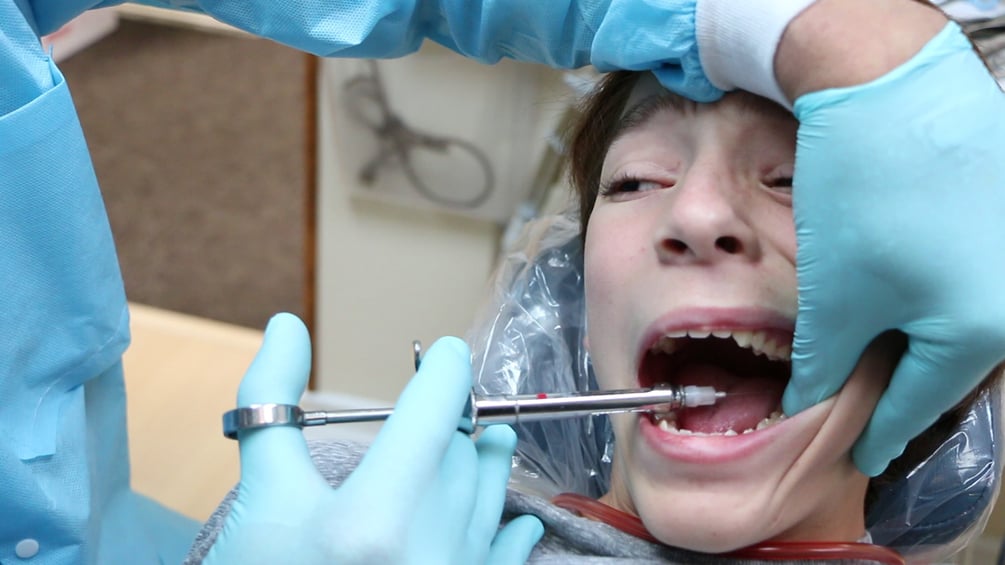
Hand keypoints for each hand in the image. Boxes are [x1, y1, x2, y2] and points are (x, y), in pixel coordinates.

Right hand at [204, 314, 542, 563]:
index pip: (436, 409)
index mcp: (378, 515)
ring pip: (492, 496)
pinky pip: (509, 555)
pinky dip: (511, 529)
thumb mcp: (260, 499)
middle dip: (452, 421)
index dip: (443, 370)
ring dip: (486, 462)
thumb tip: (287, 325)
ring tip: (489, 440)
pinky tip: (517, 519)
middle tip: (444, 404)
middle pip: (461, 452)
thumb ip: (270, 406)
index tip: (443, 353)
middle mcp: (432, 548)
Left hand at [783, 23, 1004, 475]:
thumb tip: (807, 401)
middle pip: (949, 368)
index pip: (921, 403)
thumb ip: (824, 360)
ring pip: (959, 328)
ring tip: (877, 364)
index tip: (861, 459)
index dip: (882, 434)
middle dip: (902, 392)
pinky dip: (933, 305)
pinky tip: (902, 307)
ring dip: (916, 348)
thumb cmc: (865, 195)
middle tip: (866, 417)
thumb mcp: (836, 295)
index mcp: (982, 330)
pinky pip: (970, 288)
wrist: (893, 87)